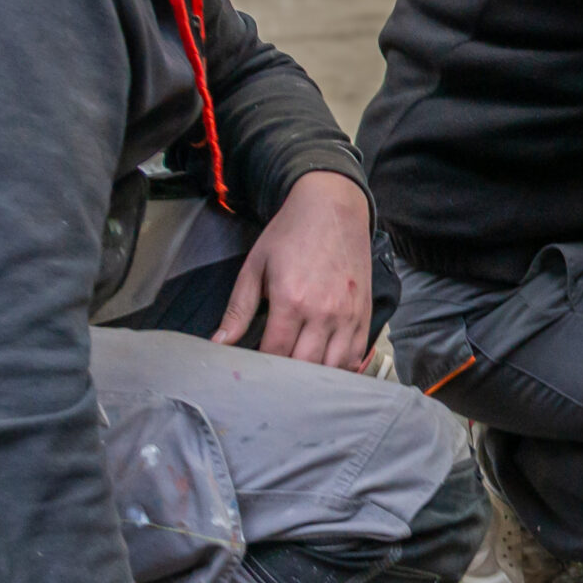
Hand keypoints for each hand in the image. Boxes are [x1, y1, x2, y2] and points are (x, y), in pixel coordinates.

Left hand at [214, 170, 372, 368]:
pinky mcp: (364, 312)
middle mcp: (323, 312)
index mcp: (291, 300)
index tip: (253, 367)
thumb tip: (218, 343)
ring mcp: (348, 314)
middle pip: (304, 366)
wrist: (332, 206)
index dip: (262, 366)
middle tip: (273, 374)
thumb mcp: (255, 266)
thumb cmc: (290, 233)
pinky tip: (326, 364)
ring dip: (314, 375)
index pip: (275, 354)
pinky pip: (356, 354)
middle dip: (286, 374)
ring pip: (332, 367)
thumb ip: (238, 309)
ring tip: (298, 373)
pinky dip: (341, 367)